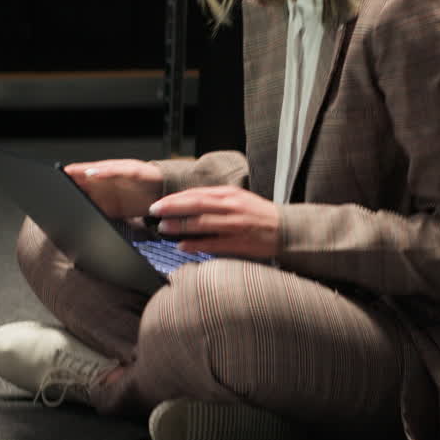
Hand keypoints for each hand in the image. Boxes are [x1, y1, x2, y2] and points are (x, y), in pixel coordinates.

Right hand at [63, 159, 162, 219]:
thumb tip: (91, 172)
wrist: (166, 192)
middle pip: (79, 188)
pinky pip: (96, 215)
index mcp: (104, 171)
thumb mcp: (131, 170)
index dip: (67, 174)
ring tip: (65, 210)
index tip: (55, 177)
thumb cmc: (150, 175)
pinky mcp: (113, 213)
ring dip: (76, 206)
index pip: (80, 171)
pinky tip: (84, 221)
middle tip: (55, 197)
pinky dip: (89, 218)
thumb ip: (111, 171)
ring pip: (85, 203)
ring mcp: (107, 199)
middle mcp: (103, 185)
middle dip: (67, 192)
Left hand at [149, 186, 279, 260]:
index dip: (175, 198)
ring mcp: (235, 224)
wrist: (285, 229)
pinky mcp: (239, 242)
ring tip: (164, 228)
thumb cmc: (258, 214)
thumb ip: (215, 200)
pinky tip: (182, 246)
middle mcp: (231, 206)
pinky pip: (213, 243)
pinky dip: (196, 244)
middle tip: (155, 212)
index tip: (159, 203)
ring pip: (202, 222)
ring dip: (181, 226)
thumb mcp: (238, 199)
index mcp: (229, 194)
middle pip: (196, 204)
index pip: (197, 193)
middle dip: (173, 207)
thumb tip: (187, 205)